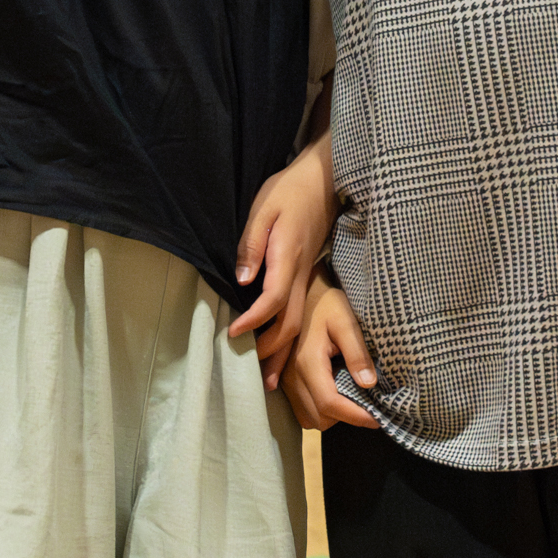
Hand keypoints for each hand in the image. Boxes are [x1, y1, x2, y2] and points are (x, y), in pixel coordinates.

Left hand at [228, 131, 337, 389]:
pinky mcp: (309, 273)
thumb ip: (251, 245)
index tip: (233, 333)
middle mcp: (302, 272)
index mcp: (288, 257)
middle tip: (254, 373)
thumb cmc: (289, 190)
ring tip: (272, 377)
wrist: (324, 180)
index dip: (253, 320)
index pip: (272, 300)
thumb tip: (243, 280)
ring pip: (300, 321)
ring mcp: (309, 275)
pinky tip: (283, 345)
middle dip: (272, 350)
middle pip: (291, 322)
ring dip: (284, 350)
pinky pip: (302, 310)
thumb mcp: (263, 209)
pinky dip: (291, 333)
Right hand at [283, 275, 380, 431]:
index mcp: (308, 362)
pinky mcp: (284, 379)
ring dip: (330, 416)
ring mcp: (285, 379)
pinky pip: (301, 409)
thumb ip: (357, 353)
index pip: (330, 403)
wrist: (302, 292)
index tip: (378, 419)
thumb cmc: (328, 304)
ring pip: (308, 418)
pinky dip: (318, 410)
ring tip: (350, 398)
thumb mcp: (347, 322)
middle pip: (319, 418)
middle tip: (367, 405)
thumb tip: (368, 384)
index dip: (355, 416)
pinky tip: (334, 392)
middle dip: (344, 417)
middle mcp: (292, 375)